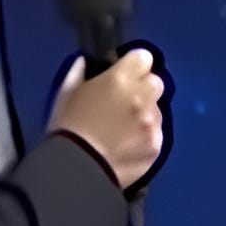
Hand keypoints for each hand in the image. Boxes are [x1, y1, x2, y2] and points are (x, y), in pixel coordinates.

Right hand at [50, 49, 165, 190]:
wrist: (77, 168)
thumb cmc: (67, 126)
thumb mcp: (67, 92)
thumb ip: (80, 72)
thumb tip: (87, 61)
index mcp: (121, 78)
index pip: (144, 57)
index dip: (134, 65)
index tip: (125, 74)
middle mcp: (143, 97)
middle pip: (156, 82)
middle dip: (143, 88)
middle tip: (126, 101)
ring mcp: (153, 122)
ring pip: (158, 109)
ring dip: (146, 113)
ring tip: (124, 128)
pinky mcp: (157, 144)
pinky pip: (158, 132)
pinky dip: (147, 135)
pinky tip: (129, 143)